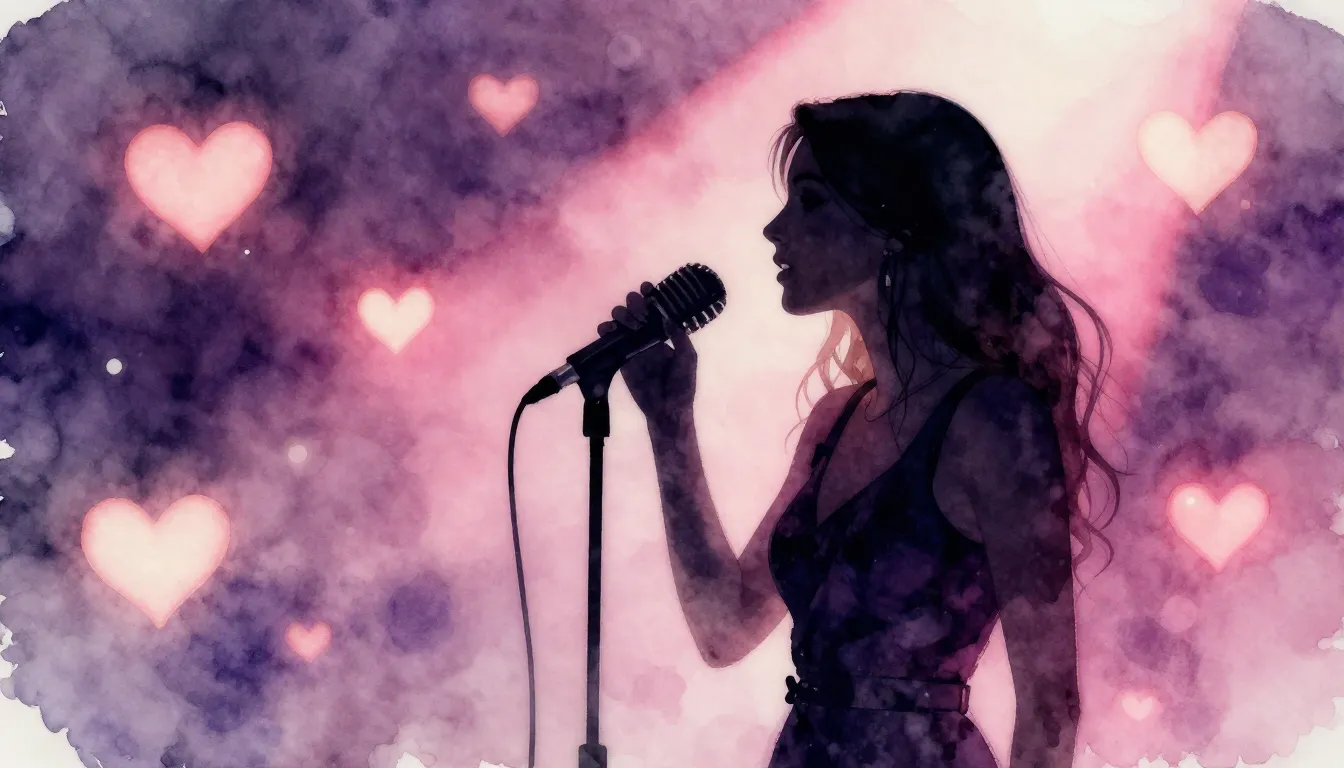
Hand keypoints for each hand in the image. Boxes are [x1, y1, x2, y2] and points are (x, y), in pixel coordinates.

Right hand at [597, 281, 697, 422]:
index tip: (647, 288)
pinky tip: (608, 330)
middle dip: (635, 304)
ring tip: (628, 323)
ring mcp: (633, 347)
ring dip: (621, 316)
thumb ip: (679, 337)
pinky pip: (610, 341)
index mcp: (665, 334)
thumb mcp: (688, 358)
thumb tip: (665, 318)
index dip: (650, 295)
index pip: (656, 309)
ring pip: (621, 322)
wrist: (667, 410)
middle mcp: (648, 336)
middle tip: (639, 310)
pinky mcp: (621, 359)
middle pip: (636, 311)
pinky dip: (606, 332)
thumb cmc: (682, 385)